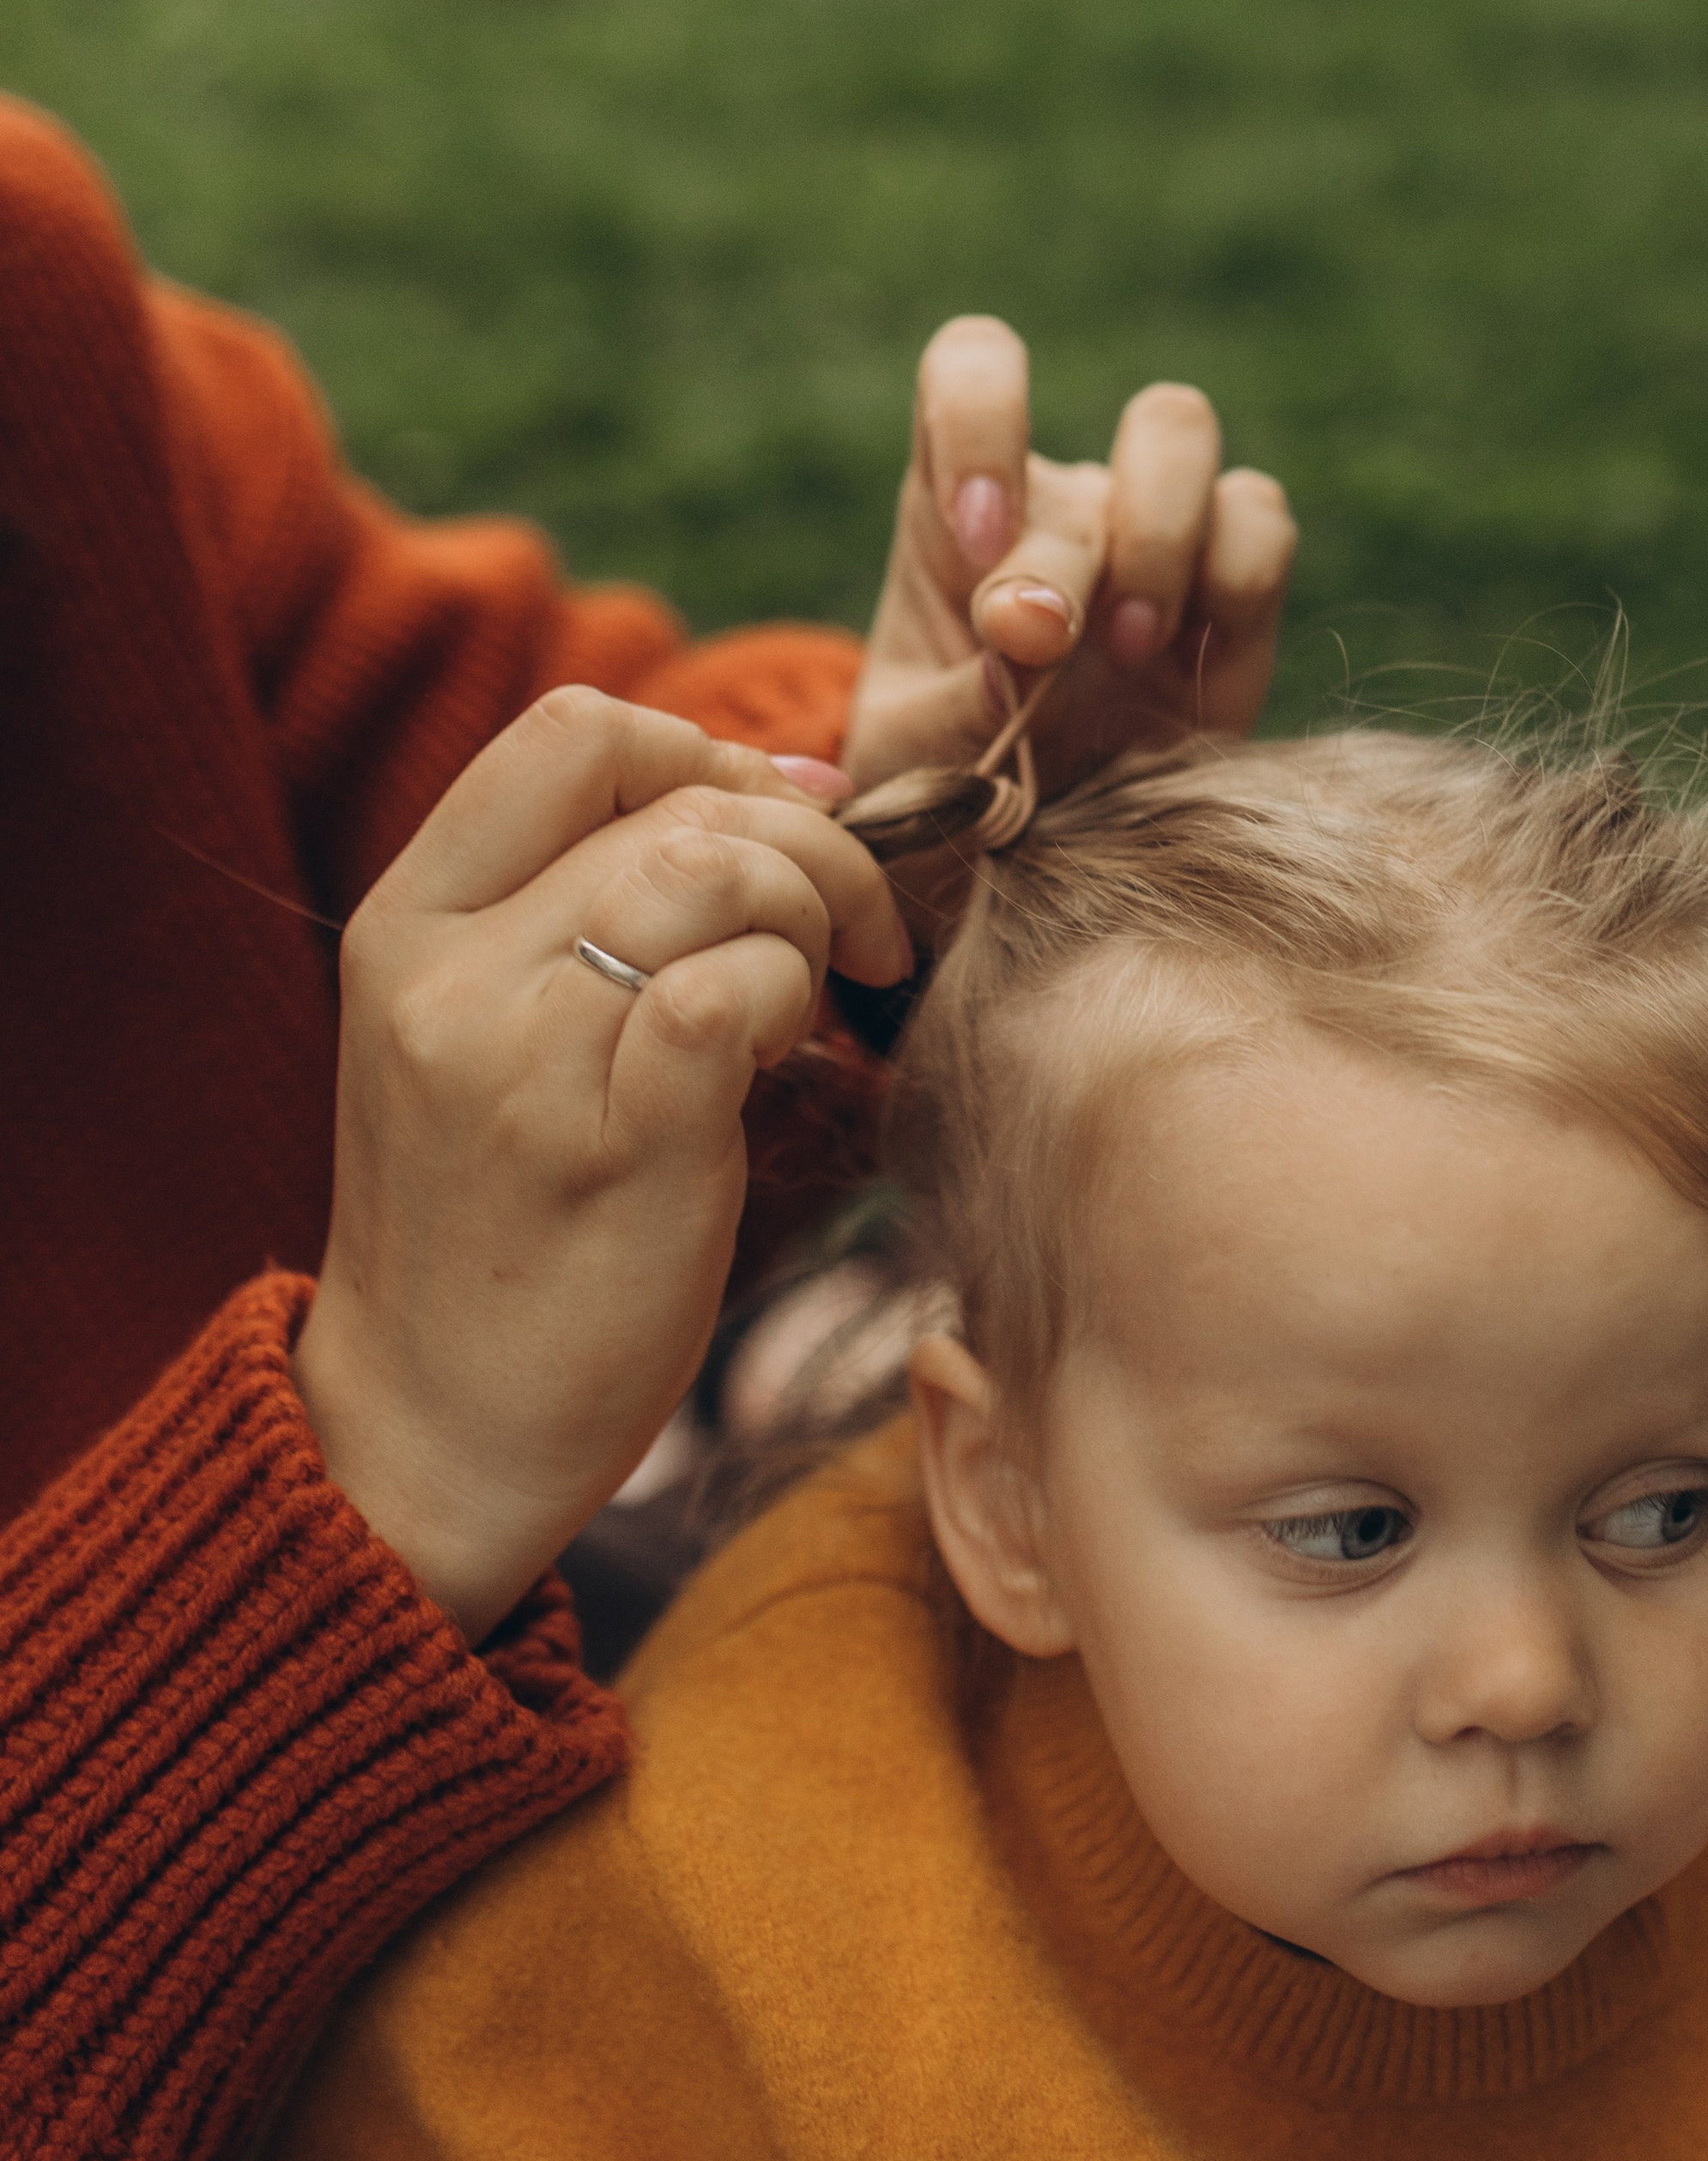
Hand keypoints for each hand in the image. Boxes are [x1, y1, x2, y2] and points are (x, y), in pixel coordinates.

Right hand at [291, 688, 911, 1642]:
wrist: (427, 1427)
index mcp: (408, 921)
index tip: (780, 818)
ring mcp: (520, 1057)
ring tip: (802, 1006)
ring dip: (806, 918)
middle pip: (670, 800)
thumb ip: (585, 902)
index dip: (707, 748)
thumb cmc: (498, 1216)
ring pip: (711, 874)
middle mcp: (446, 972)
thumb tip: (791, 782)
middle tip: (846, 927)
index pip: (572, 733)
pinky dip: (791, 999)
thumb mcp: (485, 1027)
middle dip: (802, 842)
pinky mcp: (611, 1145)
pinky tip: (783, 1059)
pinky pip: (732, 991)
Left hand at [842, 317, 1297, 794]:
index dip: (979, 420)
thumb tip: (1022, 650)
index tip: (977, 537)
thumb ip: (951, 711)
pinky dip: (1236, 577)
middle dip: (1059, 560)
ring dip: (1154, 539)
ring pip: (1179, 430)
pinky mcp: (1236, 589)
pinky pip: (1260, 519)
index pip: (972, 369)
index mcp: (956, 504)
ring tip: (1126, 649)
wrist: (1039, 854)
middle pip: (1081, 443)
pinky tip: (1189, 658)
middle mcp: (1061, 499)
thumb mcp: (911, 762)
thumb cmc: (953, 780)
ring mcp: (1153, 530)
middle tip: (1038, 644)